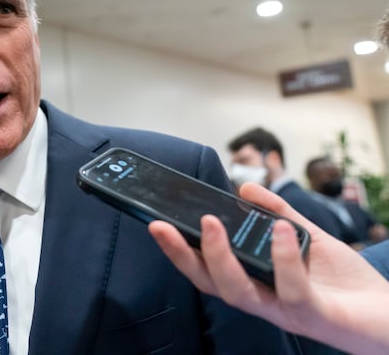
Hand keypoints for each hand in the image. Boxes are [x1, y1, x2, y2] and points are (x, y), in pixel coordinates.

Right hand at [148, 182, 388, 354]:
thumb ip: (276, 214)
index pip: (208, 270)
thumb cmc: (346, 283)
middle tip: (164, 226)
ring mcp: (287, 311)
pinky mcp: (316, 316)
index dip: (180, 251)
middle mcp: (264, 300)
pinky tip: (279, 231)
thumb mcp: (307, 238)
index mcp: (257, 282)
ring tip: (213, 222)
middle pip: (211, 284)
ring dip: (221, 257)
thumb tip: (245, 186)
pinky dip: (282, 258)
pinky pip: (292, 290)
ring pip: (240, 294)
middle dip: (184, 256)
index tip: (157, 224)